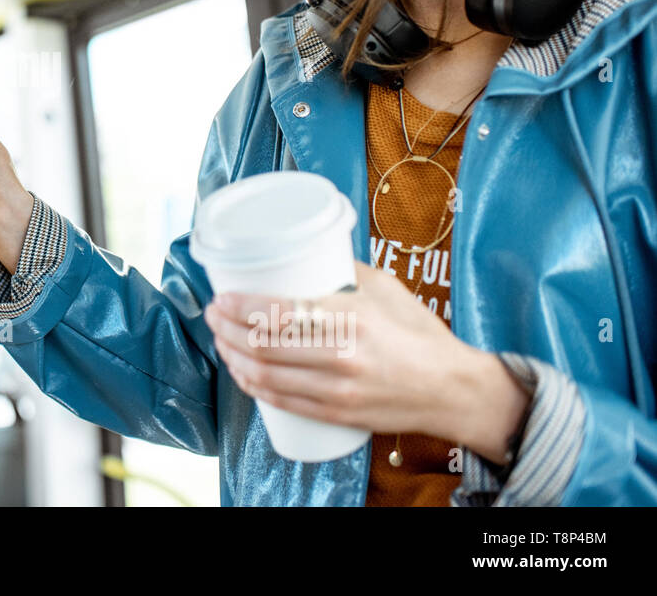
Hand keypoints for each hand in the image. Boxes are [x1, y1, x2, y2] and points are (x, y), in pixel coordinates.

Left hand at [203, 262, 530, 458]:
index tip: (220, 297)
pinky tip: (240, 372)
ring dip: (233, 357)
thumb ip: (343, 271)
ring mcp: (337, 389)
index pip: (280, 313)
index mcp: (352, 318)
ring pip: (266, 375)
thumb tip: (305, 252)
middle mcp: (342, 355)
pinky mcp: (336, 413)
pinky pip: (282, 401)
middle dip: (227, 329)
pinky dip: (253, 387)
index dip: (240, 307)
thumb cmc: (418, 333)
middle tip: (213, 314)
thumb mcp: (386, 288)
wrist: (452, 390)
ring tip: (220, 340)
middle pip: (264, 344)